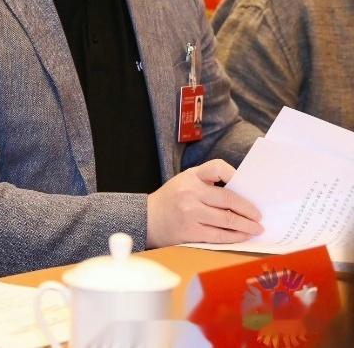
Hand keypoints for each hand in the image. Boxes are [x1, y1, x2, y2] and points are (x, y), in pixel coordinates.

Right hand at [146, 159, 262, 246]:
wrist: (146, 218)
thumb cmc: (171, 199)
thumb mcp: (184, 181)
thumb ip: (208, 183)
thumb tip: (242, 194)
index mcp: (191, 176)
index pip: (218, 168)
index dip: (235, 175)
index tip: (248, 186)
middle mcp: (190, 192)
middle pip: (229, 199)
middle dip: (249, 210)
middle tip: (259, 216)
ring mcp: (191, 213)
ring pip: (227, 220)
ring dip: (246, 226)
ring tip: (256, 229)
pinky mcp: (191, 232)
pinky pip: (219, 235)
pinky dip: (235, 236)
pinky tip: (243, 236)